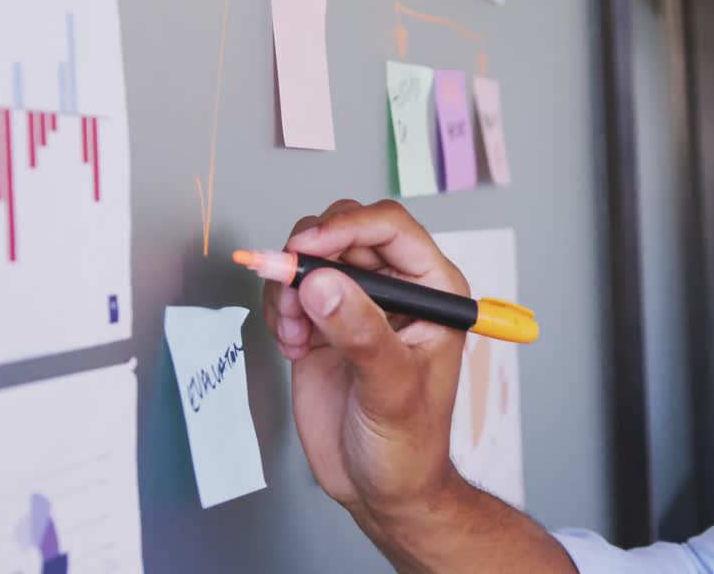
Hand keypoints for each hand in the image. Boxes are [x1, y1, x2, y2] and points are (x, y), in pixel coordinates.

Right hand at [262, 199, 470, 529]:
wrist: (379, 487)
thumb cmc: (410, 444)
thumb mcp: (392, 389)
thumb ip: (361, 334)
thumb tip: (324, 283)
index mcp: (433, 289)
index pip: (391, 228)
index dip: (347, 227)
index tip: (309, 247)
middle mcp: (395, 288)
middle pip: (345, 230)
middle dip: (310, 254)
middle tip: (289, 287)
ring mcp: (356, 304)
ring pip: (312, 256)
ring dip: (290, 285)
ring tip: (295, 332)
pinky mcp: (323, 324)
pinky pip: (290, 290)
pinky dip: (279, 309)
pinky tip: (292, 345)